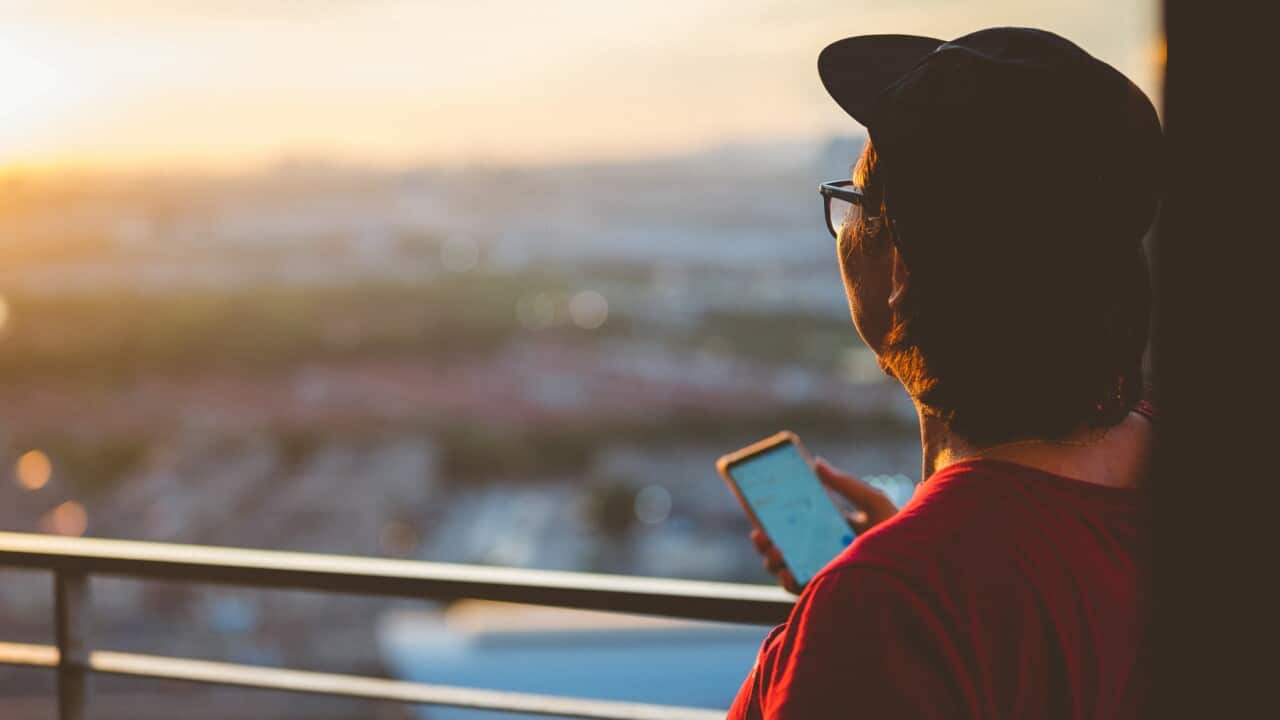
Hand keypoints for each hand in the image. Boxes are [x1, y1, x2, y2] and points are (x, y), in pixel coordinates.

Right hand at [749, 457, 900, 594]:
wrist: (919, 568)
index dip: (774, 512)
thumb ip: (845, 484)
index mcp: (829, 526)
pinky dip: (786, 580)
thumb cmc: (899, 532)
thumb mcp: (873, 502)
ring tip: (774, 550)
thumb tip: (816, 463)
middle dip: (765, 538)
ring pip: (783, 566)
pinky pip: (797, 588)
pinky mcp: (824, 591)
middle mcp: (820, 549)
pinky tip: (787, 572)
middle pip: (783, 543)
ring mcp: (820, 571)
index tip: (760, 503)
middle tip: (760, 532)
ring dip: (771, 559)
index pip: (794, 518)